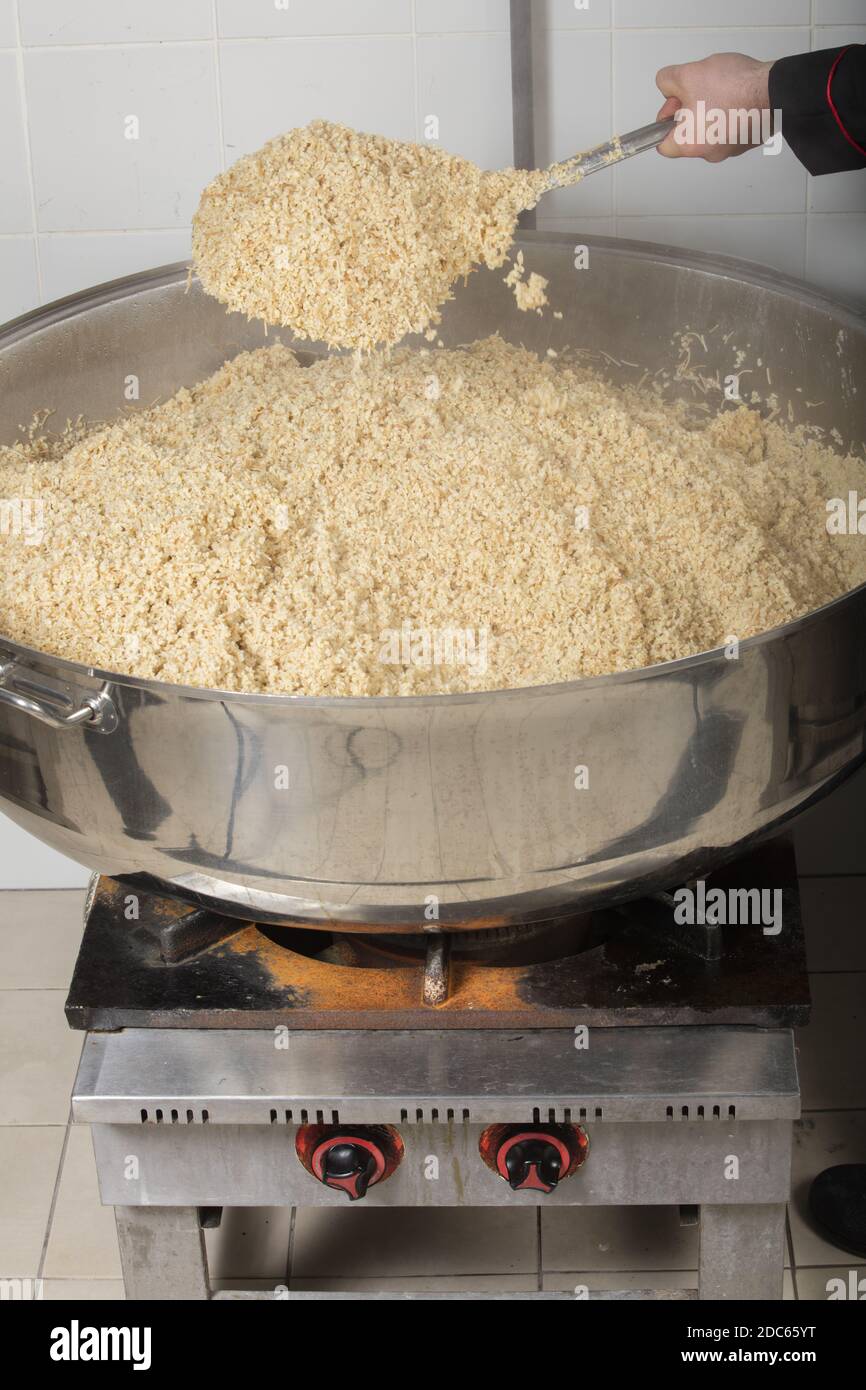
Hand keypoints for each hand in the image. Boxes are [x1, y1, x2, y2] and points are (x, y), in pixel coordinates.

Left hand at [655, 53, 773, 161]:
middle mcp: (710, 153)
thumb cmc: (736, 87)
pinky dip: (730, 112)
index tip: (675, 103)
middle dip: (690, 110)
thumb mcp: (687, 74)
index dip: (665, 120)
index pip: (663, 145)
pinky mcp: (748, 140)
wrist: (775, 89)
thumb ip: (667, 81)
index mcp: (690, 144)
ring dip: (711, 109)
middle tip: (700, 89)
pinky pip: (730, 127)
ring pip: (710, 130)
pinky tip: (737, 94)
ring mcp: (731, 148)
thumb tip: (668, 87)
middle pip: (688, 134)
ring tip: (722, 89)